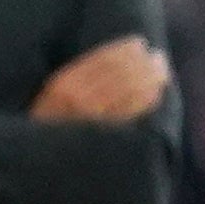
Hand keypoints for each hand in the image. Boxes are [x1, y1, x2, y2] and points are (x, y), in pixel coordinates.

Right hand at [32, 36, 171, 124]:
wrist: (43, 161)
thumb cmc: (49, 125)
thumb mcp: (51, 96)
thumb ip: (75, 79)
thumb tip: (112, 58)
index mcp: (63, 84)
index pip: (101, 59)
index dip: (124, 49)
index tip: (139, 43)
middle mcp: (78, 98)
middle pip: (119, 72)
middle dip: (142, 62)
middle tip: (157, 57)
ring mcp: (93, 116)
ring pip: (129, 89)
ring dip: (150, 77)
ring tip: (161, 70)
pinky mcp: (105, 132)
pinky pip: (132, 111)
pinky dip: (148, 98)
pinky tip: (157, 91)